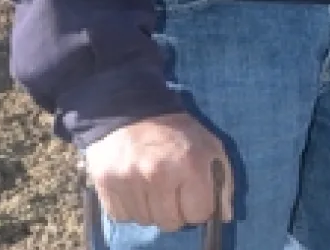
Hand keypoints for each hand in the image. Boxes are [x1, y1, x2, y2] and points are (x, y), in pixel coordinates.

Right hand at [84, 113, 234, 231]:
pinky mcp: (105, 182)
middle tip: (171, 190)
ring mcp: (129, 180)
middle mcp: (158, 175)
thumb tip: (224, 216)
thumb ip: (222, 182)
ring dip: (152, 209)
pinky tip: (134, 187)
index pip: (198, 215)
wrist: (132, 107)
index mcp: (190, 165)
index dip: (198, 206)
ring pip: (146, 221)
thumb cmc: (177, 131)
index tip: (193, 194)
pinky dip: (130, 207)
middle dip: (175, 210)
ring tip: (151, 185)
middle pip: (171, 222)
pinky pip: (121, 215)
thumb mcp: (210, 147)